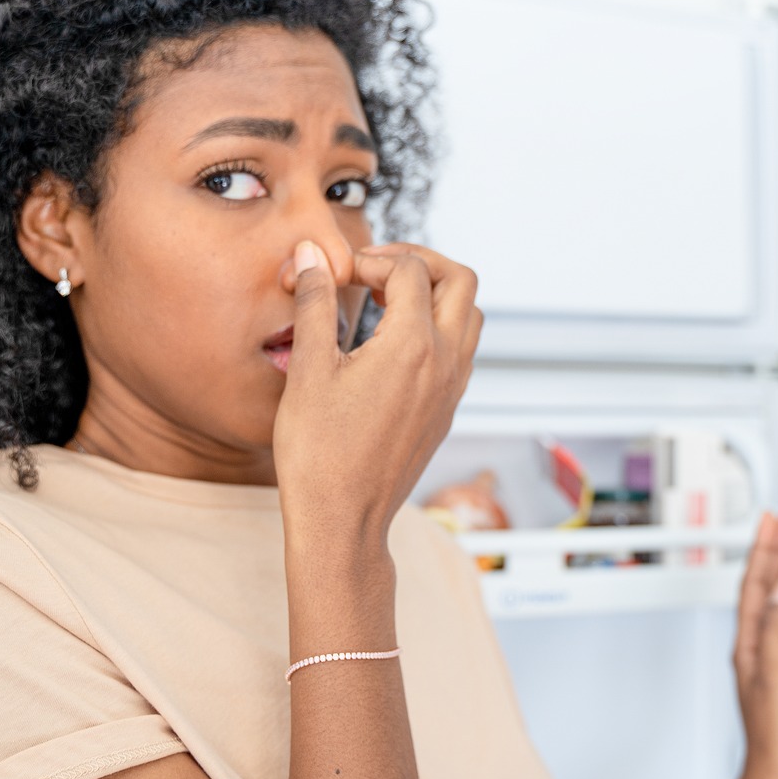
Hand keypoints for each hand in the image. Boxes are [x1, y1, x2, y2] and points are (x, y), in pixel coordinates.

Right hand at [272, 240, 481, 551]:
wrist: (344, 522)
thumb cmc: (319, 454)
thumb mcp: (307, 370)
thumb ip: (315, 304)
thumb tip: (312, 256)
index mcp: (412, 345)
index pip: (410, 270)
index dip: (372, 259)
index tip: (340, 274)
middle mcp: (445, 363)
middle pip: (460, 281)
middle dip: (421, 262)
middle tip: (377, 268)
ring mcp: (452, 389)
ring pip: (469, 316)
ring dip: (435, 294)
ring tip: (387, 300)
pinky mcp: (447, 411)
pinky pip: (461, 351)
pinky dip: (438, 328)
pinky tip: (394, 343)